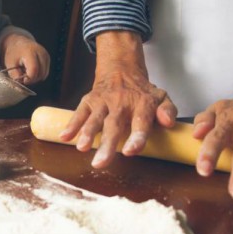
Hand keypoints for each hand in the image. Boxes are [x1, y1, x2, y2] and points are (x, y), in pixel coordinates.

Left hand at [1, 35, 49, 84]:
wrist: (19, 43)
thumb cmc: (13, 53)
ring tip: (26, 72)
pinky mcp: (48, 58)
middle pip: (40, 73)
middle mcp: (41, 52)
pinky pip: (45, 72)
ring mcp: (46, 55)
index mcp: (30, 51)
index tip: (23, 80)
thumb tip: (21, 84)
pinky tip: (31, 70)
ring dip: (35, 77)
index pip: (34, 69)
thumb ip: (15, 75)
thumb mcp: (10, 64)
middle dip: (32, 79)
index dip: (29, 78)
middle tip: (23, 77)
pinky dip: (38, 74)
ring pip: (44, 74)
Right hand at [60, 31, 175, 167]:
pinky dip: (72, 124)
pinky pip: (79, 112)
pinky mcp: (89, 100)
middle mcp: (121, 103)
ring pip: (94, 119)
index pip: (140, 122)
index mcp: (142, 104)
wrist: (121, 70)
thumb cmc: (142, 92)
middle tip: (100, 163)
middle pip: (114, 125)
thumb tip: (168, 122)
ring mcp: (103, 102)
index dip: (136, 137)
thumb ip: (168, 110)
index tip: (131, 151)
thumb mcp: (161, 98)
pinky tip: (64, 136)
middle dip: (107, 144)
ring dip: (87, 133)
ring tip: (81, 148)